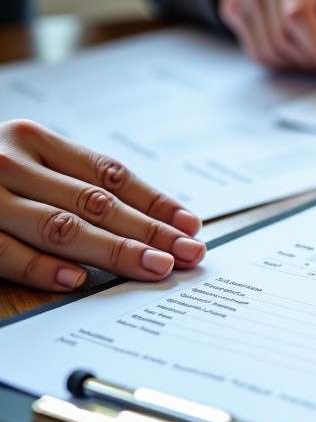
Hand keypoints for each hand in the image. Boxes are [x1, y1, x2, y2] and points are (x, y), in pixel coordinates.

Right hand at [0, 120, 204, 291]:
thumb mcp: (23, 161)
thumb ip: (72, 182)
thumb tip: (152, 217)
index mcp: (35, 140)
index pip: (110, 173)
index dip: (154, 200)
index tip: (190, 225)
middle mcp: (10, 161)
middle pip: (95, 201)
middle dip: (148, 231)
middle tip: (187, 254)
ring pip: (59, 225)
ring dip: (113, 251)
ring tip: (153, 268)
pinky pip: (2, 252)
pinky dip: (41, 268)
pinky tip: (77, 281)